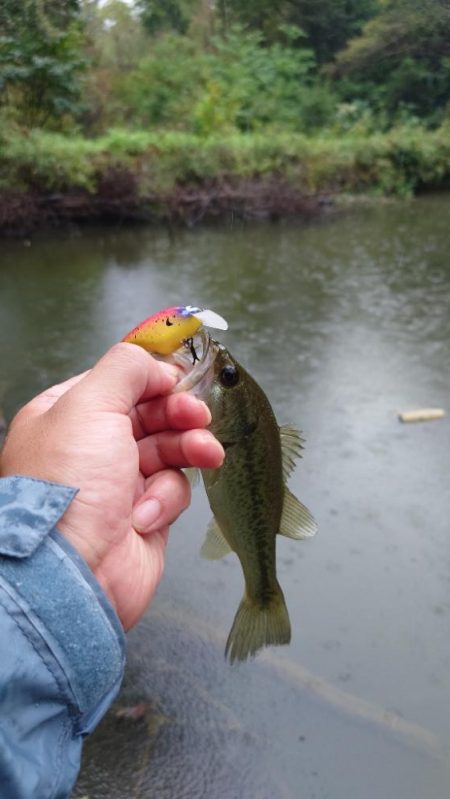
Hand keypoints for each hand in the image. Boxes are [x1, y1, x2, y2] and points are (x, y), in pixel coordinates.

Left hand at [0, 343, 223, 629]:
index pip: (118, 384)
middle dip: (179, 413)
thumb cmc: (69, 487)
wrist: (72, 574)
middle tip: (199, 415)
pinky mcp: (143, 516)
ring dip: (189, 448)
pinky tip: (149, 511)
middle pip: (150, 415)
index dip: (153, 380)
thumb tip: (152, 360)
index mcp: (67, 416)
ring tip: (207, 453)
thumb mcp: (90, 405)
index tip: (180, 380)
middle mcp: (90, 448)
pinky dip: (166, 498)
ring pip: (170, 451)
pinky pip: (172, 491)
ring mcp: (117, 483)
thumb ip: (125, 369)